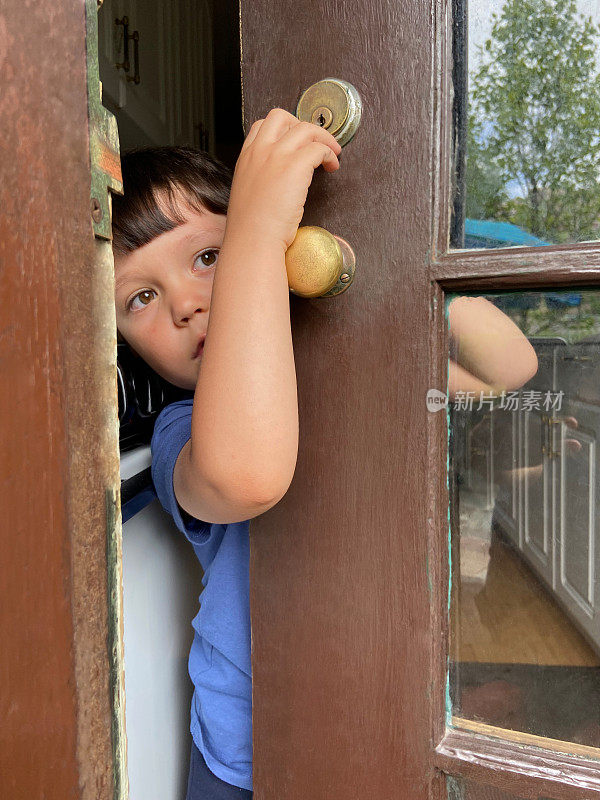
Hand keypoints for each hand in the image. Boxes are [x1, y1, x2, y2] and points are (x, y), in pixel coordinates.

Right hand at [224, 108, 341, 251]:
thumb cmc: (251, 229)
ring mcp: (277, 156)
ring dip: (323, 138)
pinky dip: (329, 154)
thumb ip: (259, 181)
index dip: (282, 129)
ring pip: (306, 128)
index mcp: (246, 158)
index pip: (262, 126)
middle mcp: (260, 151)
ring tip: (332, 153)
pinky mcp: (295, 166)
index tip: (294, 141)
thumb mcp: (247, 196)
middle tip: (315, 142)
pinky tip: (332, 166)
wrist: (253, 240)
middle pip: (283, 117)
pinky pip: (319, 148)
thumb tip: (276, 182)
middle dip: (303, 125)